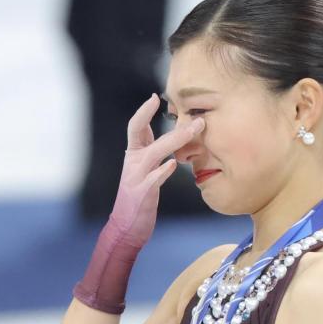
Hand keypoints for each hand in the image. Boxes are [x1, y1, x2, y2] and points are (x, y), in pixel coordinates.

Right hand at [110, 95, 203, 247]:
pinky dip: (162, 172)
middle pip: (144, 135)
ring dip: (174, 141)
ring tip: (193, 132)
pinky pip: (152, 180)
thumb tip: (161, 132)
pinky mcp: (141, 194)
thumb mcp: (142, 170)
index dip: (144, 111)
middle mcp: (132, 163)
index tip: (156, 97)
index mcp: (133, 155)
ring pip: (153, 153)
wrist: (126, 226)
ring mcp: (135, 178)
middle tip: (196, 118)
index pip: (135, 127)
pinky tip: (173, 165)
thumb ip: (149, 151)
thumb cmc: (138, 197)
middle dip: (169, 122)